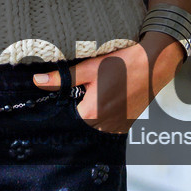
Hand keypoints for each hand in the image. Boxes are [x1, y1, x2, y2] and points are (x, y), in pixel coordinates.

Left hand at [31, 35, 185, 130]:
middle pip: (82, 120)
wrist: (153, 64)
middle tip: (89, 89)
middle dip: (81, 107)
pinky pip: (110, 125)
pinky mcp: (128, 124)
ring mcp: (118, 126)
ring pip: (96, 124)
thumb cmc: (121, 64)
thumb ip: (62, 79)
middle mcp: (105, 125)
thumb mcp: (88, 68)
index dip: (67, 103)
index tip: (72, 93)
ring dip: (94, 112)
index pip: (68, 116)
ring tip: (102, 92)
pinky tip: (111, 98)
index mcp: (92, 113)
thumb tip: (37, 81)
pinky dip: (107, 114)